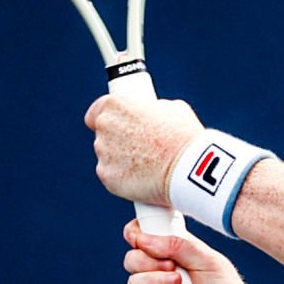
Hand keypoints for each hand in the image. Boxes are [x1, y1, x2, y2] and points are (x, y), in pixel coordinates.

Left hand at [84, 94, 205, 204]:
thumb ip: (153, 109)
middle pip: (103, 134)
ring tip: (146, 165)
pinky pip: (111, 175)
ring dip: (120, 159)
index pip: (97, 110)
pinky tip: (141, 179)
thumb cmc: (183, 135)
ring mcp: (103, 152)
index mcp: (116, 104)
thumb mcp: (172, 109)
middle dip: (117, 139)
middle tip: (140, 146)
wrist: (187, 167)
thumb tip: (153, 114)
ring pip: (107, 155)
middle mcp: (104, 126)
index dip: (107, 118)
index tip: (116, 125)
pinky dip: (122, 178)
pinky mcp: (107, 176)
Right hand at [122, 219, 265, 283]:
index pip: (146, 235)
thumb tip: (141, 239)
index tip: (137, 237)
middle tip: (172, 267)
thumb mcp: (208, 260)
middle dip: (148, 260)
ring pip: (134, 279)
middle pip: (133, 257)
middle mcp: (164, 270)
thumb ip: (177, 244)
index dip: (137, 233)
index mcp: (177, 251)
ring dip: (154, 280)